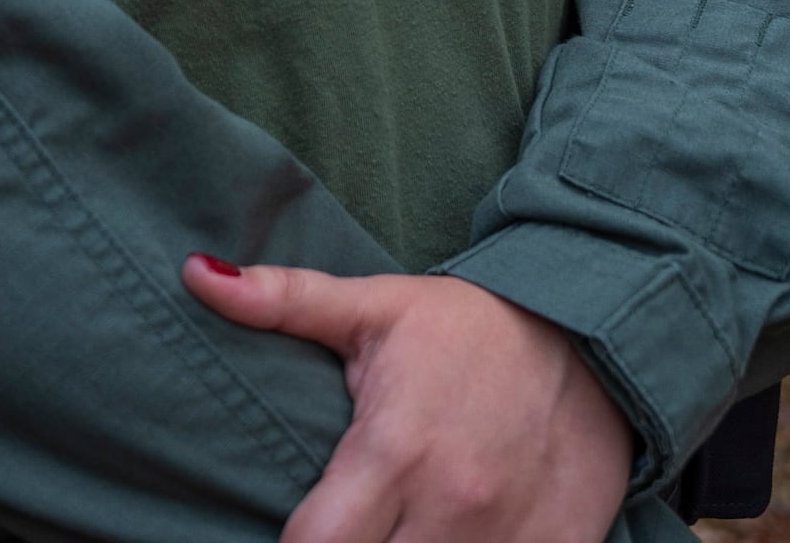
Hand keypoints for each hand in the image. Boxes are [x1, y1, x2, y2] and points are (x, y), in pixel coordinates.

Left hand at [181, 255, 635, 542]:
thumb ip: (283, 301)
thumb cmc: (471, 327)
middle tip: (349, 525)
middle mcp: (450, 507)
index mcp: (394, 451)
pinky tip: (453, 535)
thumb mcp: (375, 307)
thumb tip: (195, 273)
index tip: (292, 531)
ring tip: (396, 527)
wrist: (595, 337)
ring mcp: (507, 540)